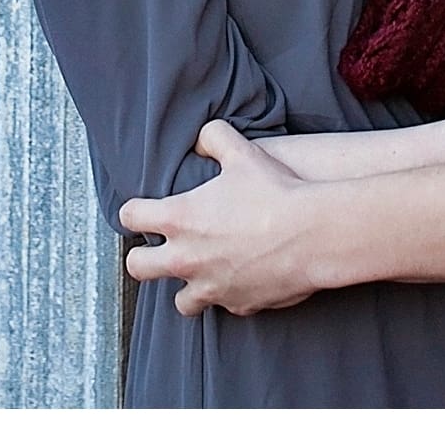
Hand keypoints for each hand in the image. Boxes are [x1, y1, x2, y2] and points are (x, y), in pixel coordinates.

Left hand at [116, 120, 318, 316]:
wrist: (314, 234)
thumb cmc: (276, 192)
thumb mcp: (242, 154)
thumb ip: (214, 139)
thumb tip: (202, 137)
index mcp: (180, 219)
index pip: (131, 217)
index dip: (134, 212)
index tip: (141, 212)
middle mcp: (187, 258)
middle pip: (138, 268)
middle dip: (142, 258)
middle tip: (157, 250)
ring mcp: (211, 287)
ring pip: (180, 301)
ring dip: (186, 286)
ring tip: (200, 272)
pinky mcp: (238, 305)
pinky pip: (223, 305)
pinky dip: (228, 294)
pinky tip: (240, 279)